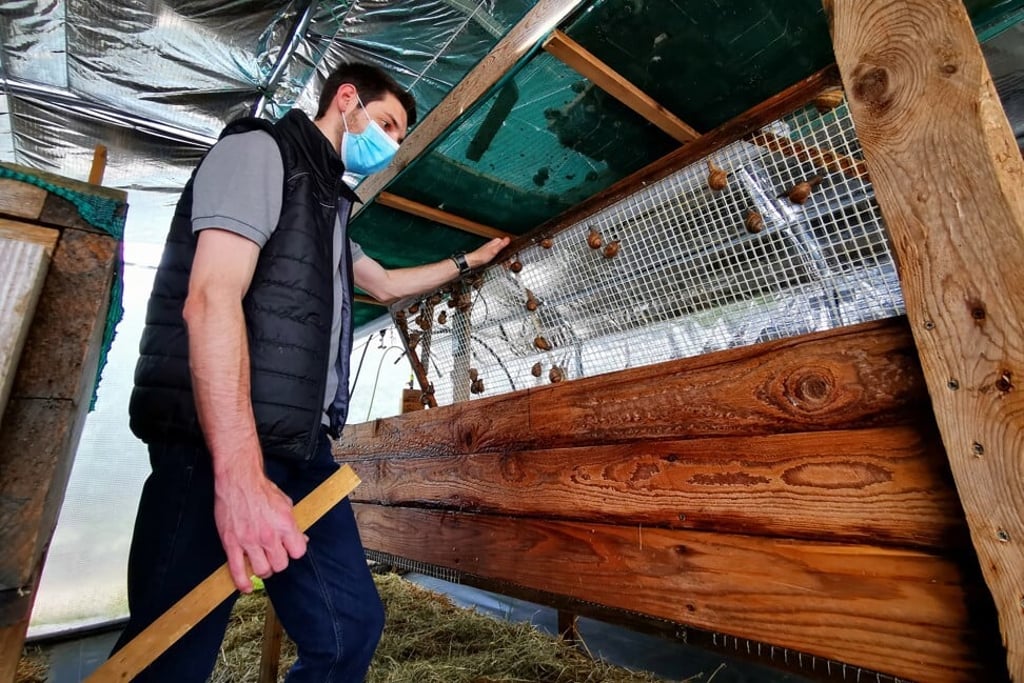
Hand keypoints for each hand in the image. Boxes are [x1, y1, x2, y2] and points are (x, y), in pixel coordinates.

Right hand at [213, 470, 307, 592]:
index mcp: (285, 525)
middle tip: (274, 556)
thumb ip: (293, 524)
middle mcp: (269, 535)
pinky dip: (242, 582)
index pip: (298, 552)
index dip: (294, 552)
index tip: (289, 549)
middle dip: (279, 562)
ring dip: (263, 570)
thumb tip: (301, 540)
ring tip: (261, 563)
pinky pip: (237, 570)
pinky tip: (246, 586)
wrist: (238, 480)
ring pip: (262, 571)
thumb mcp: (286, 504)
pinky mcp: (232, 543)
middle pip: (280, 565)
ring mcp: (249, 541)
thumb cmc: (262, 490)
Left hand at [466, 236, 509, 268]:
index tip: (512, 250)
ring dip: (502, 255)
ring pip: (499, 251)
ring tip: (505, 260)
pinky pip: (496, 255)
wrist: (473, 261)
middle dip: (506, 252)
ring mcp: (490, 249)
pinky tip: (498, 261)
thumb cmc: (481, 256)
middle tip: (508, 257)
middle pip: (502, 246)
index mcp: (494, 242)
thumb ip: (501, 244)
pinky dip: (498, 258)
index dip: (509, 246)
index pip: (505, 241)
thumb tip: (508, 239)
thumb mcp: (494, 250)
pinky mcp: (488, 254)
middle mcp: (492, 244)